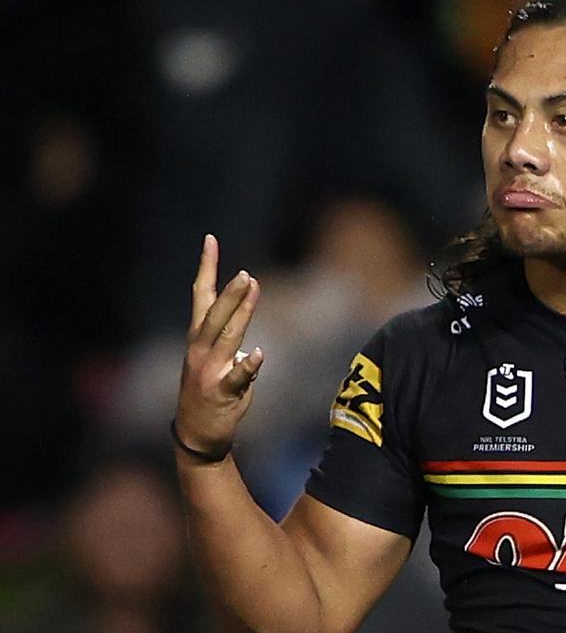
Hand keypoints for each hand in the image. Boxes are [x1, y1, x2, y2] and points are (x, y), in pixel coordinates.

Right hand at [176, 234, 263, 454]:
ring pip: (227, 337)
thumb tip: (249, 318)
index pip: (201, 295)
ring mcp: (209, 371)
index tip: (210, 240)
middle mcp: (200, 350)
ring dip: (240, 313)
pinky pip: (237, 377)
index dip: (206, 267)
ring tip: (252, 289)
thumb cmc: (209, 392)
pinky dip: (248, 365)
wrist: (197, 434)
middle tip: (244, 273)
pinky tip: (259, 354)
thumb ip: (230, 338)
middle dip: (229, 293)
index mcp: (198, 338)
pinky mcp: (221, 392)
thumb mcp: (216, 359)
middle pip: (215, 314)